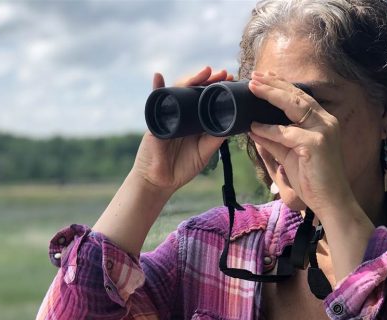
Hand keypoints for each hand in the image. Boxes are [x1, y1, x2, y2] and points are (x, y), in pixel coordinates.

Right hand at [132, 66, 232, 193]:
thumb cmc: (183, 167)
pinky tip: (158, 76)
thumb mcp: (204, 152)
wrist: (161, 181)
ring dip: (191, 79)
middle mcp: (182, 113)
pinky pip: (154, 101)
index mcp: (195, 119)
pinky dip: (156, 87)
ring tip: (205, 71)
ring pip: (179, 90)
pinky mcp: (155, 120)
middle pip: (195, 90)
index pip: (206, 98)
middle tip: (224, 74)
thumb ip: (215, 139)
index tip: (231, 80)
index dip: (218, 88)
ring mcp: (168, 114)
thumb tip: (232, 124)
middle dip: (209, 79)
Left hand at [247, 71, 353, 216]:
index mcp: (322, 121)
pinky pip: (286, 133)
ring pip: (293, 106)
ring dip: (270, 94)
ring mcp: (323, 131)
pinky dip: (268, 129)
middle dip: (273, 84)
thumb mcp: (288, 154)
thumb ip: (274, 139)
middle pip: (296, 95)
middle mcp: (325, 121)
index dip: (281, 85)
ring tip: (252, 87)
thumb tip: (254, 127)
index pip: (300, 96)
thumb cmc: (311, 178)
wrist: (330, 201)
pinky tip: (254, 126)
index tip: (263, 77)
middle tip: (253, 76)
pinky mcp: (316, 144)